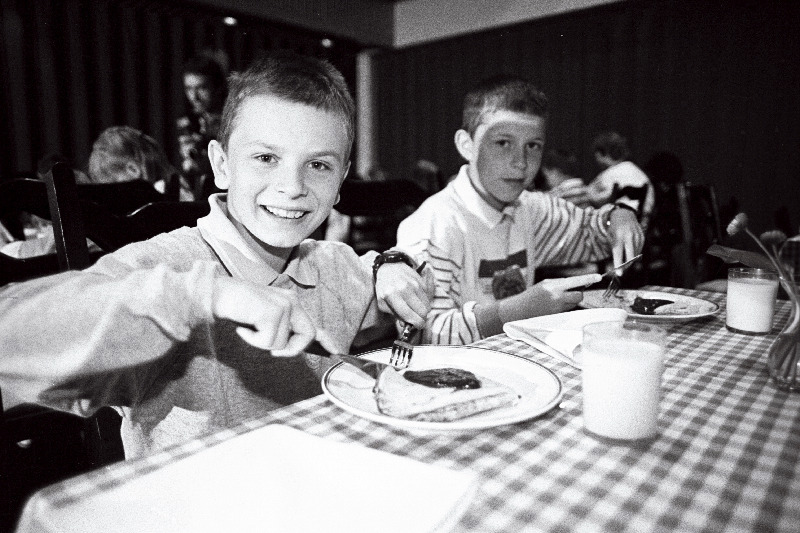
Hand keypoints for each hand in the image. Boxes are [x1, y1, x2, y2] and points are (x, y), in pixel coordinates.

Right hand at [211, 278, 329, 355]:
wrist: (217, 294)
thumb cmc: (237, 307)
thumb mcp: (263, 318)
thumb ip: (280, 328)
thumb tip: (288, 348)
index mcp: (290, 303)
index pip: (314, 324)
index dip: (326, 340)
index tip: (337, 352)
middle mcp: (291, 302)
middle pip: (307, 335)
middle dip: (291, 349)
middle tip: (271, 349)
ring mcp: (283, 306)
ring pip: (281, 344)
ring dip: (261, 342)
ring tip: (248, 327)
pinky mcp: (273, 313)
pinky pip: (268, 342)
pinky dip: (253, 340)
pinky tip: (243, 327)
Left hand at [375, 262, 432, 327]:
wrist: (389, 267)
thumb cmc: (384, 287)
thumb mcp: (383, 303)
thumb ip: (394, 315)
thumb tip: (406, 325)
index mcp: (391, 295)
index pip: (408, 314)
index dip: (416, 324)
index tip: (418, 327)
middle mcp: (404, 289)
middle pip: (422, 311)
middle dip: (422, 319)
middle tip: (418, 320)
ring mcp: (414, 284)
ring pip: (427, 305)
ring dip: (423, 311)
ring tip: (415, 309)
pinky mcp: (420, 281)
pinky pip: (427, 297)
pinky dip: (424, 302)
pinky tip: (416, 299)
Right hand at [498, 273, 601, 322]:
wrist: (519, 310)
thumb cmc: (533, 295)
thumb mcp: (545, 284)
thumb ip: (560, 284)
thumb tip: (576, 284)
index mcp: (553, 286)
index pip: (574, 281)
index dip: (588, 279)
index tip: (599, 277)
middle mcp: (557, 297)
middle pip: (579, 295)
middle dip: (577, 294)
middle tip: (570, 294)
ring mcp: (557, 308)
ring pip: (573, 304)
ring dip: (569, 302)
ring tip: (556, 302)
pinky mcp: (557, 317)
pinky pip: (568, 311)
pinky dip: (564, 309)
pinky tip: (553, 308)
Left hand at [607, 208, 644, 269]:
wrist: (624, 214)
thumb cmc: (614, 228)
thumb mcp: (610, 237)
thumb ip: (614, 250)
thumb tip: (618, 266)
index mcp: (619, 235)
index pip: (619, 252)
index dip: (619, 263)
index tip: (618, 273)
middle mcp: (630, 235)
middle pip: (630, 255)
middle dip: (626, 265)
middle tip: (622, 271)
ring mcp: (638, 236)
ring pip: (635, 254)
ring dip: (630, 260)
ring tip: (624, 261)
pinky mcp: (642, 237)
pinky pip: (639, 250)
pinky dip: (634, 254)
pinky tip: (629, 252)